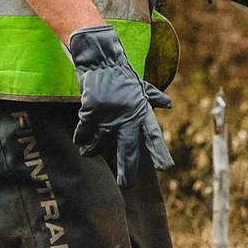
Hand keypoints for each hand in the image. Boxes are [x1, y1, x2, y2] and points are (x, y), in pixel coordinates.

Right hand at [65, 25, 173, 187]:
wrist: (101, 61)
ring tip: (88, 152)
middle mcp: (127, 117)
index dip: (159, 152)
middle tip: (126, 185)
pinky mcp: (91, 112)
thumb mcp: (141, 86)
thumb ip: (154, 97)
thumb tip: (168, 104)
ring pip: (99, 146)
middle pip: (128, 151)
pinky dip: (81, 138)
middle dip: (127, 170)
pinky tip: (80, 139)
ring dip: (93, 152)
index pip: (153, 135)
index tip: (165, 168)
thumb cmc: (121, 76)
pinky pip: (84, 134)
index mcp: (141, 111)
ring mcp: (108, 116)